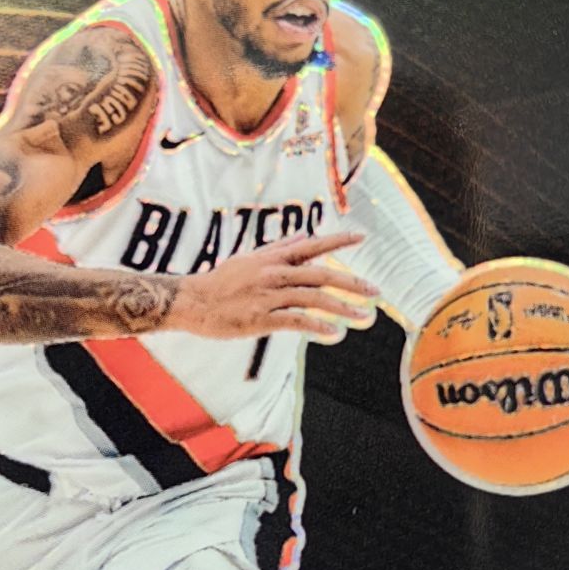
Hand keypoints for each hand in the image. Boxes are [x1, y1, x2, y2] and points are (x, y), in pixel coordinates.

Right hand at [168, 232, 379, 341]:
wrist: (192, 302)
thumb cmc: (220, 281)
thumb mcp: (249, 258)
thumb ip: (278, 248)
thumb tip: (303, 236)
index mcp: (272, 258)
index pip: (311, 245)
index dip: (337, 241)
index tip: (361, 238)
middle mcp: (274, 273)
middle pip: (321, 274)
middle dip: (351, 283)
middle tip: (376, 291)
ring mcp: (268, 296)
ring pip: (313, 298)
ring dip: (342, 307)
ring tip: (364, 317)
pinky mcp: (261, 318)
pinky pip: (295, 321)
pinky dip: (317, 326)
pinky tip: (333, 332)